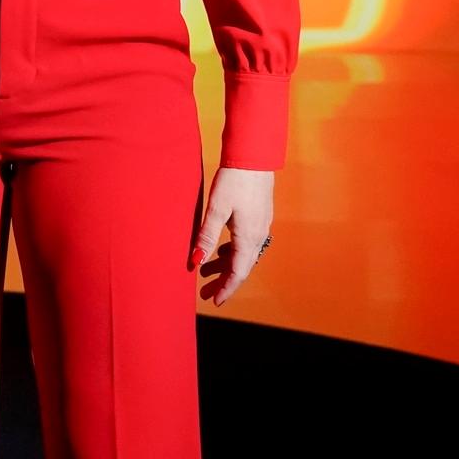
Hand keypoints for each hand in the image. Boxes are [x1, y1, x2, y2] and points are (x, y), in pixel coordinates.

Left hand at [188, 165, 273, 304]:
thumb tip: (197, 261)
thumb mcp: (217, 209)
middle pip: (241, 267)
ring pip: (243, 255)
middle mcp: (258, 236)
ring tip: (204, 272)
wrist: (254, 157)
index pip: (238, 273)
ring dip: (225, 265)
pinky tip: (219, 249)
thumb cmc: (234, 180)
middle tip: (204, 292)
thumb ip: (207, 236)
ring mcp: (260, 226)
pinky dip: (231, 251)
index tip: (214, 301)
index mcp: (248, 238)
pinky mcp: (259, 216)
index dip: (226, 289)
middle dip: (223, 281)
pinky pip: (246, 243)